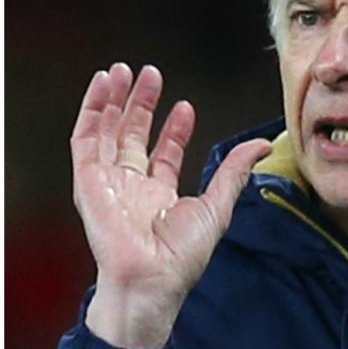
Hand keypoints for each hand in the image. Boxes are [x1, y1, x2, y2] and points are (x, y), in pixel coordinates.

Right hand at [72, 63, 270, 348]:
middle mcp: (130, 187)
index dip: (173, 129)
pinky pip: (85, 140)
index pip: (162, 155)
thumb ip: (234, 172)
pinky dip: (91, 111)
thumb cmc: (180, 257)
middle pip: (132, 136)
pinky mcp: (88, 181)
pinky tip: (102, 86)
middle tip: (149, 74)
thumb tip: (262, 145)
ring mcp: (107, 183)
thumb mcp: (217, 207)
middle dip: (140, 104)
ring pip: (107, 132)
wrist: (150, 278)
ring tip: (123, 70)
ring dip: (114, 100)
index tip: (185, 107)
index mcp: (158, 197)